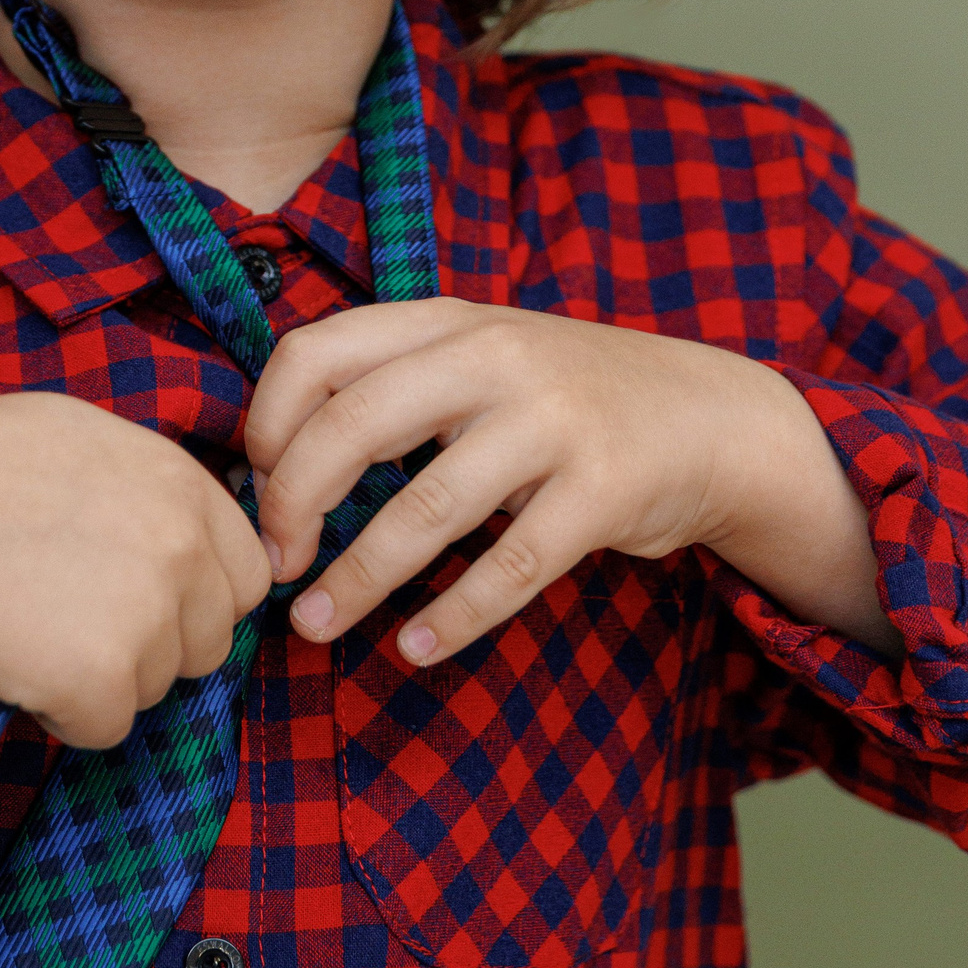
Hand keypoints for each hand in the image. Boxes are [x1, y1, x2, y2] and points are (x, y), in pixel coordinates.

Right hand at [0, 390, 271, 746]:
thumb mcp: (77, 439)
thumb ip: (146, 488)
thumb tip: (179, 534)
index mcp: (181, 483)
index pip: (245, 570)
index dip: (195, 595)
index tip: (146, 602)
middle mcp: (182, 549)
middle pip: (212, 640)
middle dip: (156, 643)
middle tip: (70, 617)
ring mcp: (149, 619)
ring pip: (156, 686)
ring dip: (102, 675)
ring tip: (24, 624)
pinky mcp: (103, 683)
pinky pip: (104, 727)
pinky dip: (59, 712)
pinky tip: (7, 659)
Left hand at [244, 300, 895, 664]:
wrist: (710, 416)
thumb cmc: (561, 399)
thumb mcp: (477, 358)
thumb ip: (392, 385)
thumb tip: (273, 470)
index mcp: (445, 321)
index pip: (316, 352)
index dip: (266, 423)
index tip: (256, 487)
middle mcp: (492, 356)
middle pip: (352, 425)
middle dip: (294, 505)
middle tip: (273, 566)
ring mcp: (552, 420)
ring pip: (425, 508)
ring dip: (357, 579)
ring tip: (314, 626)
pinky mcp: (603, 489)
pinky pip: (510, 565)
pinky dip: (454, 616)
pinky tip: (415, 647)